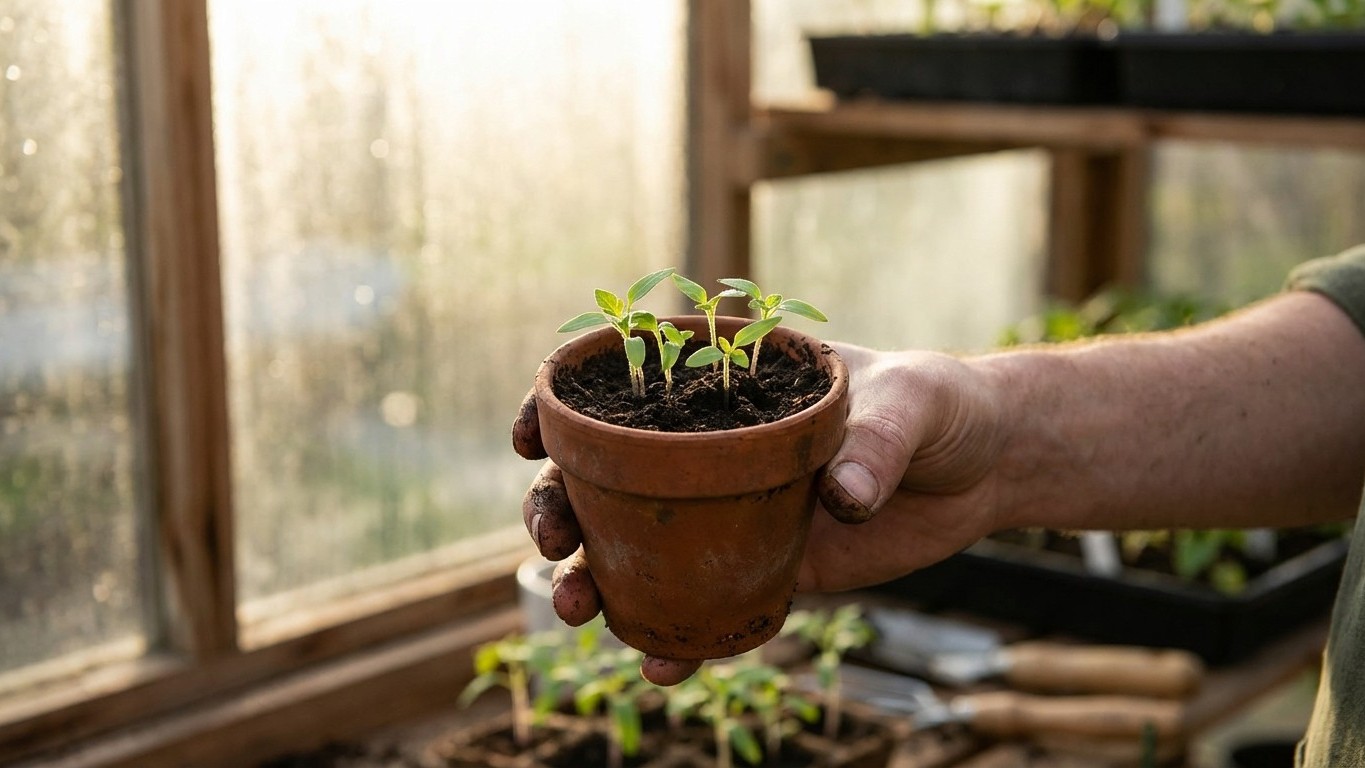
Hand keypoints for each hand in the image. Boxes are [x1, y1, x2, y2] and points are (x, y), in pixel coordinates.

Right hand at [511, 342, 1006, 682]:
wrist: (981, 468)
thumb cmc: (937, 406)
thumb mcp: (910, 403)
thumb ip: (874, 440)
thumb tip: (840, 498)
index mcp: (721, 385)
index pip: (620, 387)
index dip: (560, 408)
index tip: (531, 437)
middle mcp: (707, 451)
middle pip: (603, 477)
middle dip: (556, 505)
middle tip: (552, 532)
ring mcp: (727, 515)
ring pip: (635, 549)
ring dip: (590, 579)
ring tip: (576, 607)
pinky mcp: (761, 571)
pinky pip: (703, 610)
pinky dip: (675, 640)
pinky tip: (661, 666)